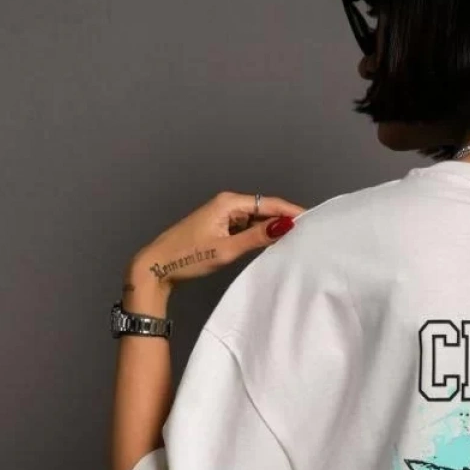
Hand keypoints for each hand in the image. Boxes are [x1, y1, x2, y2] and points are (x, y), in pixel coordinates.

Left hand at [124, 189, 305, 307]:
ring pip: (255, 219)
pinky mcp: (218, 226)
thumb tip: (284, 226)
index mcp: (228, 203)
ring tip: (293, 240)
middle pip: (263, 209)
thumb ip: (257, 237)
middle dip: (283, 220)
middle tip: (307, 233)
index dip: (291, 211)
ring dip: (270, 228)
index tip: (312, 219)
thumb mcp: (226, 249)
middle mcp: (226, 204)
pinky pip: (245, 226)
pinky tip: (269, 245)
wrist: (157, 266)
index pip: (269, 203)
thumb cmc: (187, 257)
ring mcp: (222, 215)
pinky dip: (257, 234)